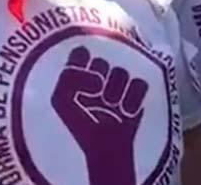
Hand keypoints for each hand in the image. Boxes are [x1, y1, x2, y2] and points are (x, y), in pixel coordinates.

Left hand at [51, 46, 146, 184]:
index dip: (79, 62)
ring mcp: (119, 83)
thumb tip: (95, 75)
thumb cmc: (81, 125)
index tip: (79, 75)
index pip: (80, 53)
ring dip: (114, 92)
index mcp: (79, 75)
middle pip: (101, 61)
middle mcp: (100, 75)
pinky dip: (132, 98)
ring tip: (111, 108)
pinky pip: (139, 83)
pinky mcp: (137, 93)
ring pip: (120, 71)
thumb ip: (68, 79)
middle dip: (97, 79)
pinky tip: (126, 112)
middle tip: (95, 98)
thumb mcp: (62, 101)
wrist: (106, 148)